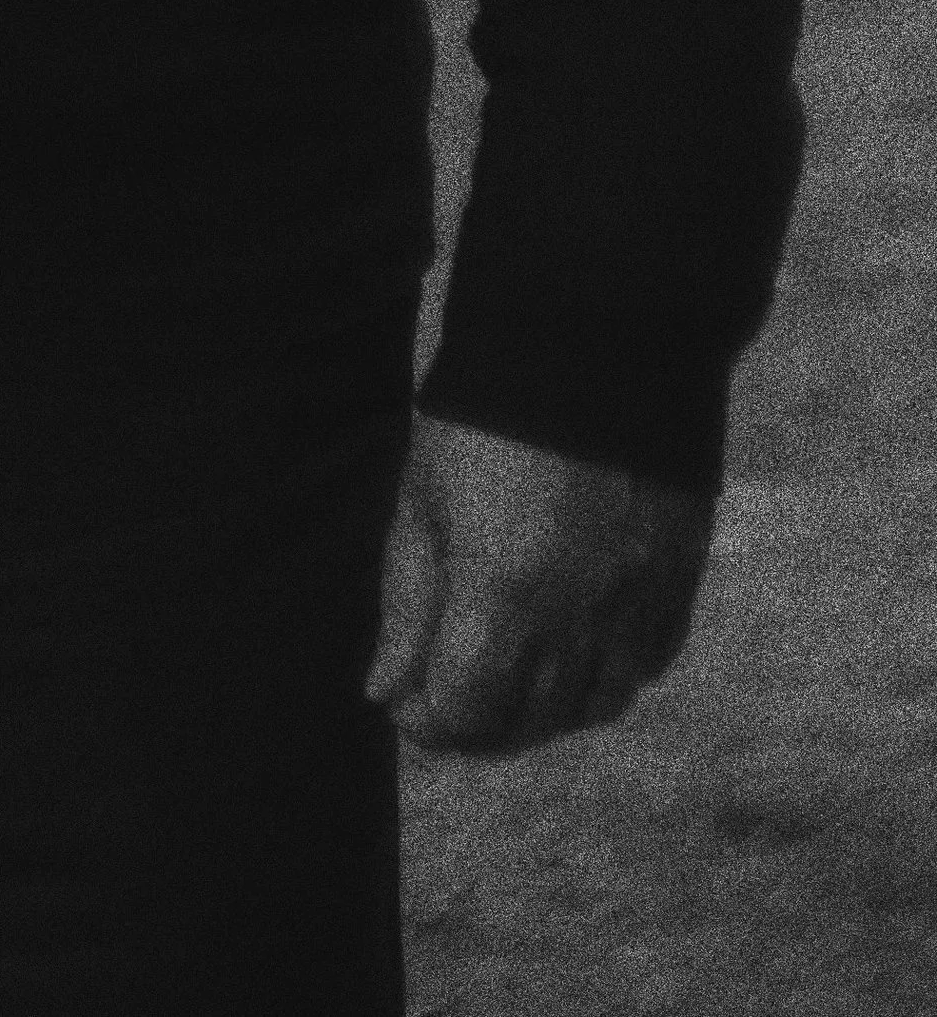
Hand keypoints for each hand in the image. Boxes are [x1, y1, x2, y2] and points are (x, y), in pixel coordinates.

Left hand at [363, 410, 714, 758]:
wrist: (596, 341)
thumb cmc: (486, 412)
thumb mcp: (424, 497)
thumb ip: (407, 602)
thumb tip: (386, 690)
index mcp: (501, 597)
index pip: (463, 713)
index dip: (426, 719)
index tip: (404, 696)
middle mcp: (577, 620)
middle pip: (527, 723)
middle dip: (478, 723)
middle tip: (448, 691)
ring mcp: (637, 606)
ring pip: (593, 706)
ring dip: (544, 708)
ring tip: (510, 675)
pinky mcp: (678, 582)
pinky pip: (645, 665)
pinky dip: (607, 672)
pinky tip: (576, 643)